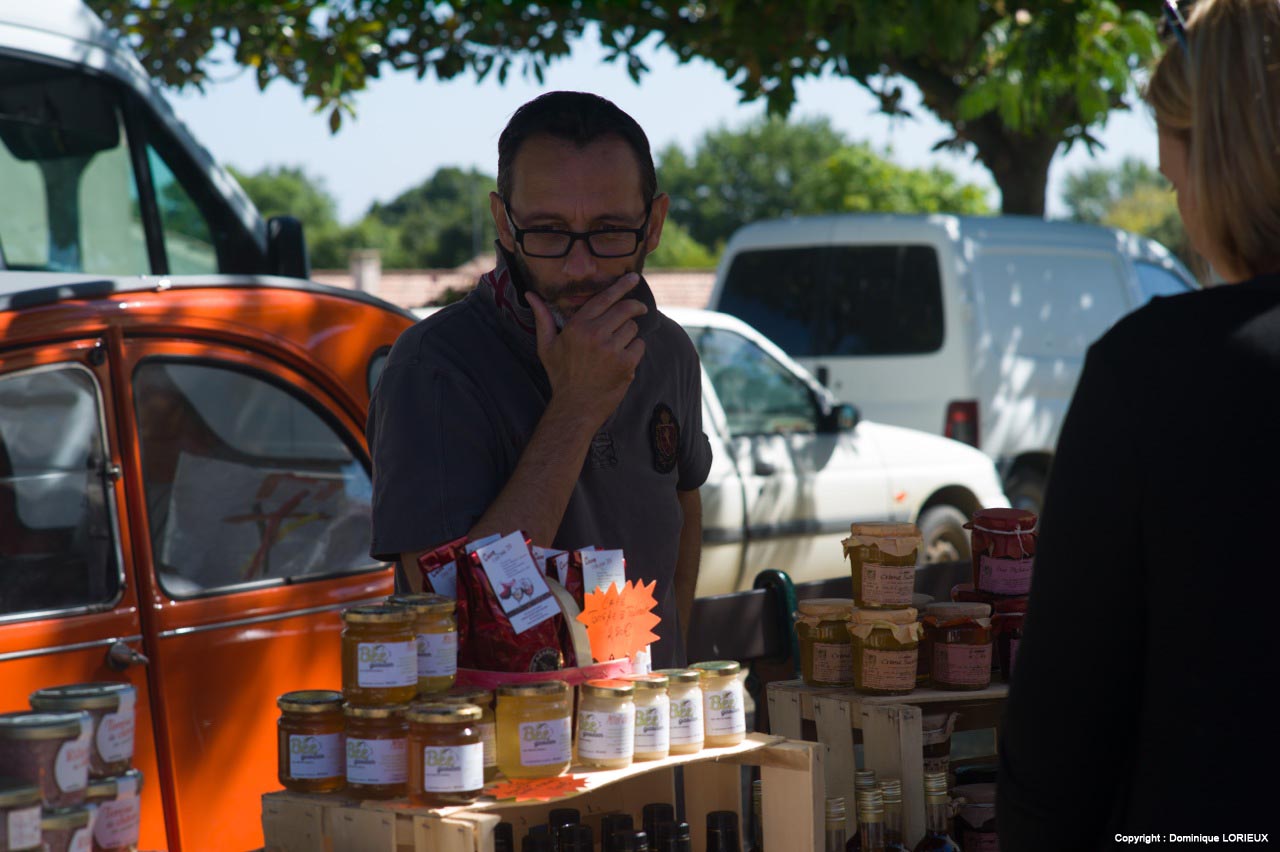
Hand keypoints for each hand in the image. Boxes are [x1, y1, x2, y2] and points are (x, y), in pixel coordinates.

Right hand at [527, 273, 647, 425]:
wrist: (575, 407)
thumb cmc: (561, 375)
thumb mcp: (547, 345)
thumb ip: (543, 317)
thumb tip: (530, 294)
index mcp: (577, 327)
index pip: (605, 298)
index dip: (622, 286)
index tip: (633, 278)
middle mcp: (595, 335)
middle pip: (625, 309)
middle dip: (635, 307)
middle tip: (639, 308)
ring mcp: (612, 350)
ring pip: (633, 328)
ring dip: (629, 334)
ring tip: (616, 346)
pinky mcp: (626, 364)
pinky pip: (639, 346)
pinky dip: (635, 350)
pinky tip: (622, 360)